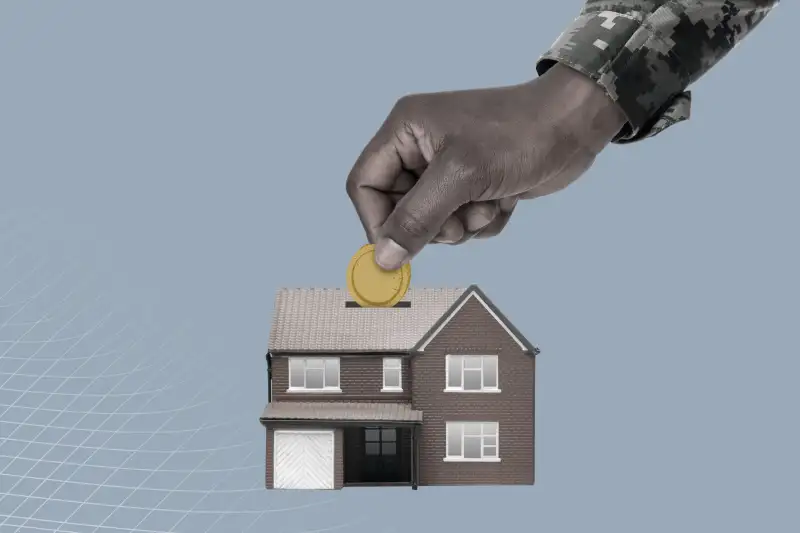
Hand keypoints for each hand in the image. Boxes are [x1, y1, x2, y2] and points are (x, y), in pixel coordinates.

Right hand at [346, 63, 625, 269]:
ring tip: (489, 201)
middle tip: (460, 220)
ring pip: (432, 223)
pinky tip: (504, 199)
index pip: (364, 186)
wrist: (574, 126)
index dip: (377, 222)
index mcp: (405, 131)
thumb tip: (383, 258)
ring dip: (463, 224)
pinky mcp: (472, 186)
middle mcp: (420, 149)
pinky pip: (462, 223)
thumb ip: (417, 218)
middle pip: (399, 210)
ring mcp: (447, 169)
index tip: (398, 251)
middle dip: (433, 224)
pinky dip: (483, 221)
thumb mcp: (461, 176)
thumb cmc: (519, 133)